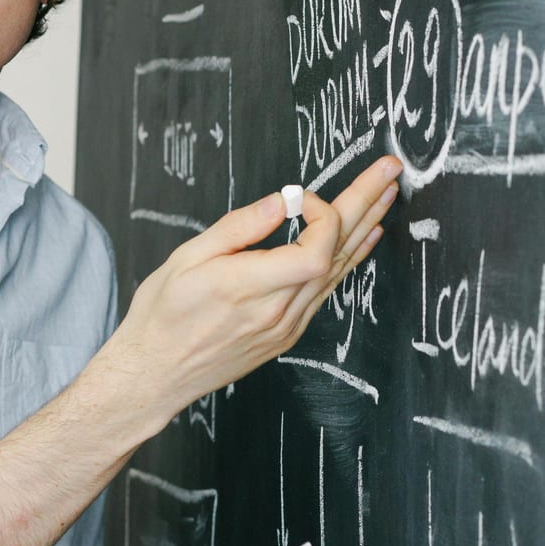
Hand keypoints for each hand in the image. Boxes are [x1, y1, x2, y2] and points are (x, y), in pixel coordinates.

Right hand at [98, 156, 400, 423]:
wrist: (155, 374)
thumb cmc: (162, 316)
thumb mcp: (185, 259)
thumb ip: (237, 228)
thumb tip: (280, 202)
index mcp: (246, 288)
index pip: (315, 250)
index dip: (322, 214)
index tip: (301, 196)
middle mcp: (276, 312)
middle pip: (337, 254)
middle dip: (365, 204)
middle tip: (389, 171)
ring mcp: (286, 326)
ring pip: (338, 272)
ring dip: (363, 229)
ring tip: (386, 195)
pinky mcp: (287, 334)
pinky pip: (327, 290)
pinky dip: (348, 259)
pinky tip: (362, 239)